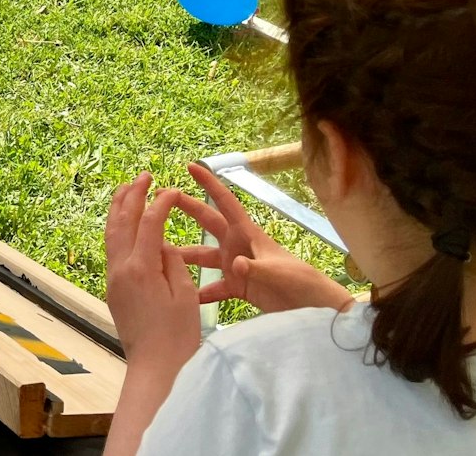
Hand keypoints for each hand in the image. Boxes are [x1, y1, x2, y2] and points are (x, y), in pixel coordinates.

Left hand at [104, 174, 201, 375]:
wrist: (154, 366)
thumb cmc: (177, 336)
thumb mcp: (185, 295)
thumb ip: (173, 263)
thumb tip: (163, 244)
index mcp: (141, 268)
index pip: (150, 224)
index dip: (161, 203)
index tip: (171, 188)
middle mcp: (121, 269)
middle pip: (122, 221)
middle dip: (132, 195)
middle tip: (143, 176)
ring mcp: (113, 278)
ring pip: (111, 233)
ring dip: (119, 208)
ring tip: (127, 189)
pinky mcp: (113, 288)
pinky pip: (111, 248)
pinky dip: (117, 228)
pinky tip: (124, 224)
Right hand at [172, 165, 350, 314]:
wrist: (316, 309)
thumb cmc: (302, 283)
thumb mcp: (278, 273)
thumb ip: (254, 268)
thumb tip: (233, 264)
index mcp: (248, 234)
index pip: (226, 203)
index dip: (209, 184)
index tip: (191, 166)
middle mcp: (238, 246)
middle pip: (208, 223)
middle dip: (187, 209)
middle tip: (160, 201)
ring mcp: (237, 267)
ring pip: (204, 257)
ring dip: (185, 257)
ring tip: (161, 257)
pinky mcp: (239, 287)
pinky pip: (214, 288)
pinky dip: (200, 293)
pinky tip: (184, 298)